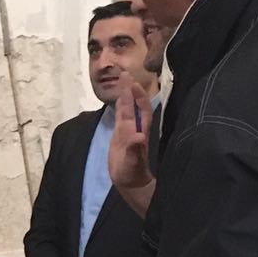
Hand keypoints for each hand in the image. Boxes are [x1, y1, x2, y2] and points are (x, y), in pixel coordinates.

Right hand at [109, 83, 155, 214]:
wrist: (131, 183)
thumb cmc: (132, 173)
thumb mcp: (132, 162)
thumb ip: (135, 150)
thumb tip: (138, 137)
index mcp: (137, 131)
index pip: (138, 109)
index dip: (137, 97)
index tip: (132, 83)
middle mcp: (133, 128)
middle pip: (132, 105)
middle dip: (130, 89)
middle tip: (125, 73)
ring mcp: (127, 131)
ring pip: (126, 109)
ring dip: (124, 94)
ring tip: (122, 79)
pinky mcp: (120, 136)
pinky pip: (120, 117)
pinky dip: (119, 106)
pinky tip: (118, 99)